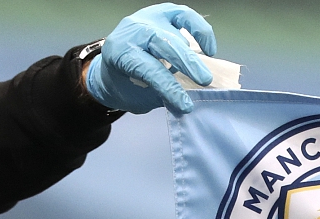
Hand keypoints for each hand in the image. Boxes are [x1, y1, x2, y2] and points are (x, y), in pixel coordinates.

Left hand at [84, 2, 215, 113]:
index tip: (185, 105)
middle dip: (187, 62)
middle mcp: (133, 31)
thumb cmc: (124, 83)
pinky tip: (207, 49)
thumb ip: (161, 96)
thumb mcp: (137, 96)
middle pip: (164, 43)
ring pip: (176, 30)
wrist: (112, 64)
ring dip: (192, 53)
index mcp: (121, 53)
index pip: (149, 69)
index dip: (170, 87)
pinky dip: (200, 31)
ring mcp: (148, 18)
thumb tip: (187, 101)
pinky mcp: (163, 12)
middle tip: (204, 81)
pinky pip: (185, 15)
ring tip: (203, 73)